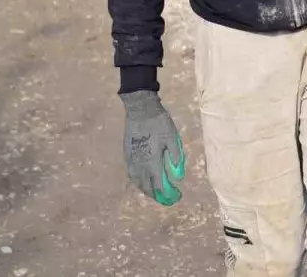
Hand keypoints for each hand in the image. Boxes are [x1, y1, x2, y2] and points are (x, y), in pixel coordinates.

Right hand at [120, 90, 185, 205]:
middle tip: (167, 197)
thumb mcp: (173, 138)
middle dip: (158, 195)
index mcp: (152, 163)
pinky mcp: (127, 154)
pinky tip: (143, 180)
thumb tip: (179, 177)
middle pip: (148, 188)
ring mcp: (132, 161)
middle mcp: (140, 165)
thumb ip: (176, 158)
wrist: (140, 109)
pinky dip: (138, 182)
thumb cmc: (159, 123)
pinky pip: (132, 174)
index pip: (160, 186)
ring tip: (155, 192)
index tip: (177, 196)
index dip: (169, 195)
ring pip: (138, 182)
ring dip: (147, 190)